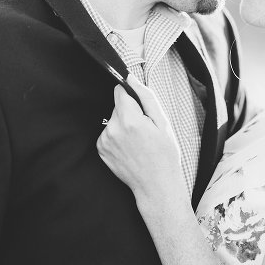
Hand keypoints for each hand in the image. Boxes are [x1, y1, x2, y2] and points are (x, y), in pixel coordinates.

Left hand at [96, 75, 186, 204]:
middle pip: (117, 106)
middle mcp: (112, 129)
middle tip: (144, 130)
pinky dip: (117, 137)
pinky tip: (129, 149)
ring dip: (123, 125)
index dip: (132, 97)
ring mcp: (104, 141)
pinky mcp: (100, 149)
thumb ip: (145, 96)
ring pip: (112, 120)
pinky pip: (108, 133)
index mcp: (129, 119)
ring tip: (138, 142)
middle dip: (130, 113)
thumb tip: (131, 78)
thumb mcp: (163, 123)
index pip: (120, 91)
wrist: (156, 186)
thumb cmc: (164, 155)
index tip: (141, 110)